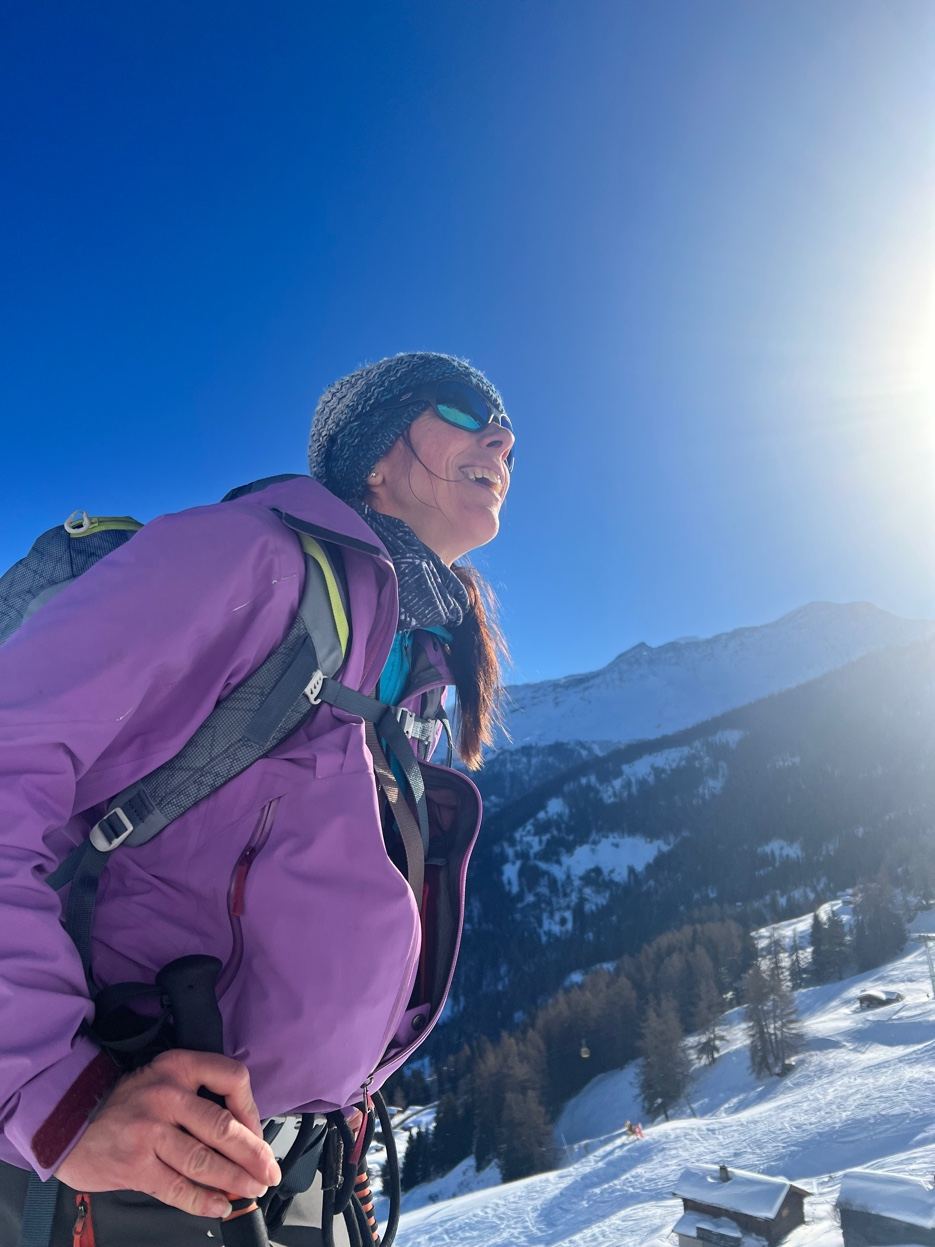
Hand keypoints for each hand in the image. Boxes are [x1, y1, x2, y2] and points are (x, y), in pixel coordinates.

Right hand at [56, 1050, 281, 1219]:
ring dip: (235, 1180)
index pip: (231, 1077)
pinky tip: (220, 1206)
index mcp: (178, 1066)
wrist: (68, 1120)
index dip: (252, 1108)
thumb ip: (196, 1094)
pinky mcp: (134, 1164)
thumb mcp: (161, 1077)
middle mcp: (167, 1095)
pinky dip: (203, 1200)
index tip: (259, 1132)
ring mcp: (149, 1130)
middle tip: (268, 1171)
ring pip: (204, 1160)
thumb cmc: (125, 1102)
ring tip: (251, 1190)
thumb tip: (243, 1131)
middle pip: (223, 1127)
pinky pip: (177, 1187)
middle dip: (253, 1154)